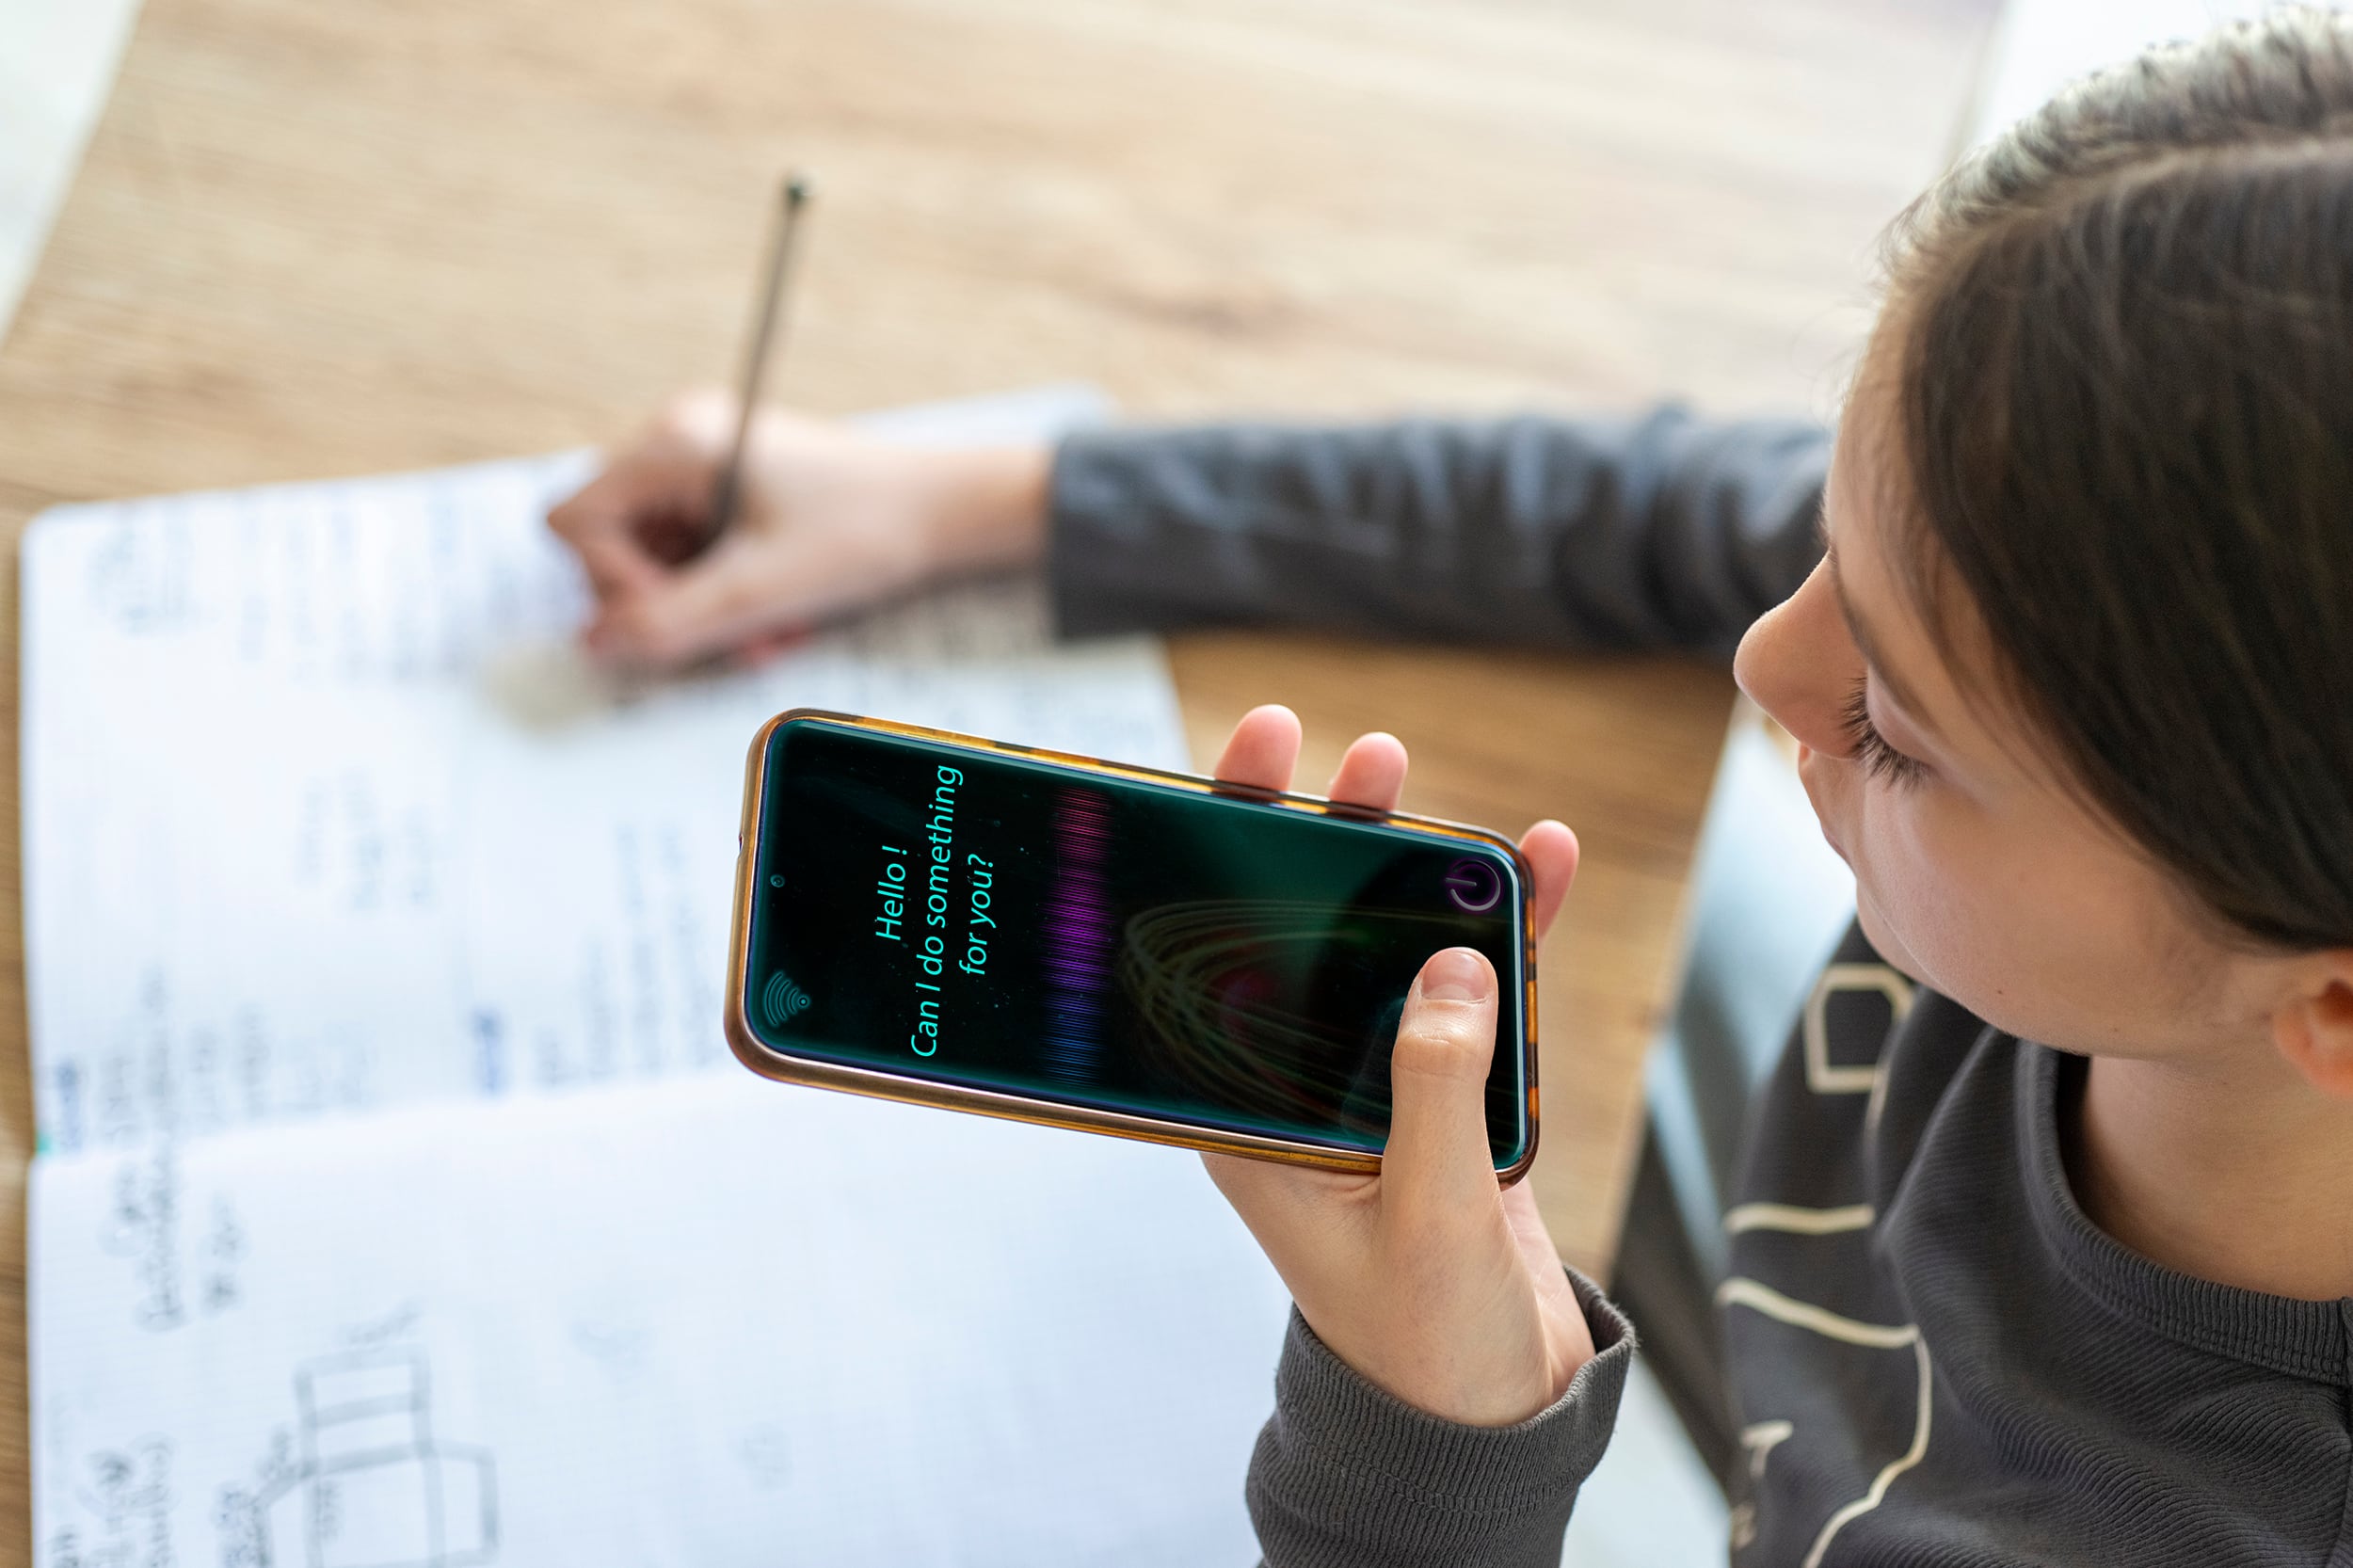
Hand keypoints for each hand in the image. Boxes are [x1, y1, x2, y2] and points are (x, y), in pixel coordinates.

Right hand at [546, 390, 1051, 668]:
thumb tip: (594, 646)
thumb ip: (670, 623)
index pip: (578, 522)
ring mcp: (708, 460)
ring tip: (768, 628)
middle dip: (667, 601)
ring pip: (658, 556)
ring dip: (703, 606)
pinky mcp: (735, 486)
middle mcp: (682, 438)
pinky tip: (777, 610)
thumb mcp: (762, 592)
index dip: (613, 581)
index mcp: (677, 441)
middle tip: (733, 635)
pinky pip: (697, 550)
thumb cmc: (868, 530)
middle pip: (613, 542)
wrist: (949, 512)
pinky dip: (727, 591)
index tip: (681, 610)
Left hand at [1204, 705, 1590, 1426]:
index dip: (1234, 850)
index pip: (1223, 956)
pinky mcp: (1445, 1088)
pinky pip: (1471, 990)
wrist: (1488, 1405)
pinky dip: (1506, 933)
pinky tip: (1541, 866)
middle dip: (1331, 837)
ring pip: (1387, 946)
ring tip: (1434, 787)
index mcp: (1250, 1115)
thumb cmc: (1426, 1332)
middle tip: (1366, 755)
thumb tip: (1454, 965)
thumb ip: (1437, 1090)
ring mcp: (1376, 1079)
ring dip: (1417, 870)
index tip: (1252, 761)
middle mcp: (1300, 1082)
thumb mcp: (1428, 1215)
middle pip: (1302, 932)